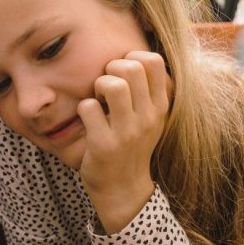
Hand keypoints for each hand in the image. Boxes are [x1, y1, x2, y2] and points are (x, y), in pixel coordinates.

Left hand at [77, 51, 169, 234]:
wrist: (123, 189)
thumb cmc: (131, 145)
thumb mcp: (150, 118)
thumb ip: (147, 90)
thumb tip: (131, 55)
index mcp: (160, 106)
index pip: (153, 61)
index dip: (132, 56)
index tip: (122, 72)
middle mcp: (148, 117)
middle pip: (131, 68)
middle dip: (111, 68)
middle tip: (105, 85)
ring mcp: (127, 132)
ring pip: (112, 85)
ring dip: (98, 85)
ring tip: (98, 99)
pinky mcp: (104, 145)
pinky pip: (88, 107)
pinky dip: (83, 108)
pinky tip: (88, 119)